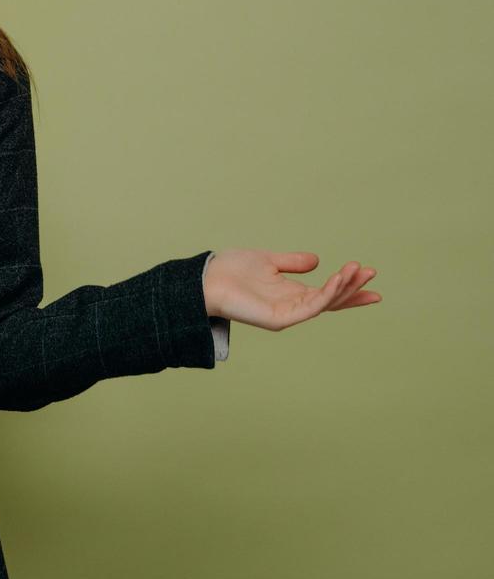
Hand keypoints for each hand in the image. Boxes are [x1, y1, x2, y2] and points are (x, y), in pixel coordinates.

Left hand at [203, 249, 381, 330]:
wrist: (207, 278)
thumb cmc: (231, 271)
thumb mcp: (268, 261)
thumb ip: (292, 262)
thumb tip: (316, 260)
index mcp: (291, 293)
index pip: (327, 292)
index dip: (349, 286)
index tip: (370, 274)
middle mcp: (293, 305)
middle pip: (332, 299)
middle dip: (353, 287)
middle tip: (371, 272)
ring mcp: (288, 314)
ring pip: (324, 302)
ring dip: (344, 287)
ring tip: (358, 270)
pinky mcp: (280, 319)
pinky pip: (310, 307)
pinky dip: (327, 294)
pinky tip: (339, 280)